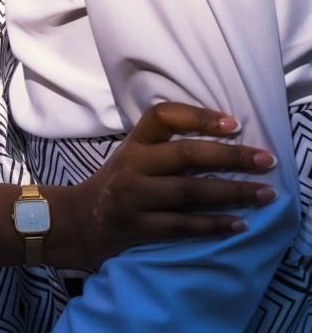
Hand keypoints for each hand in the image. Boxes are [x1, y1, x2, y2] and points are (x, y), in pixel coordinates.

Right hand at [51, 103, 276, 270]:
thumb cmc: (118, 183)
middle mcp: (132, 165)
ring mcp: (133, 197)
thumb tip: (221, 137)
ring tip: (264, 194)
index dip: (199, 116)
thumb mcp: (133, 155)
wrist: (80, 221)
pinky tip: (239, 224)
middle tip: (266, 159)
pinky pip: (182, 226)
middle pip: (185, 155)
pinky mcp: (138, 228)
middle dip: (231, 156)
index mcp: (134, 142)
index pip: (163, 116)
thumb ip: (165, 145)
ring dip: (232, 193)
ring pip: (189, 192)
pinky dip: (214, 225)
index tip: (233, 123)